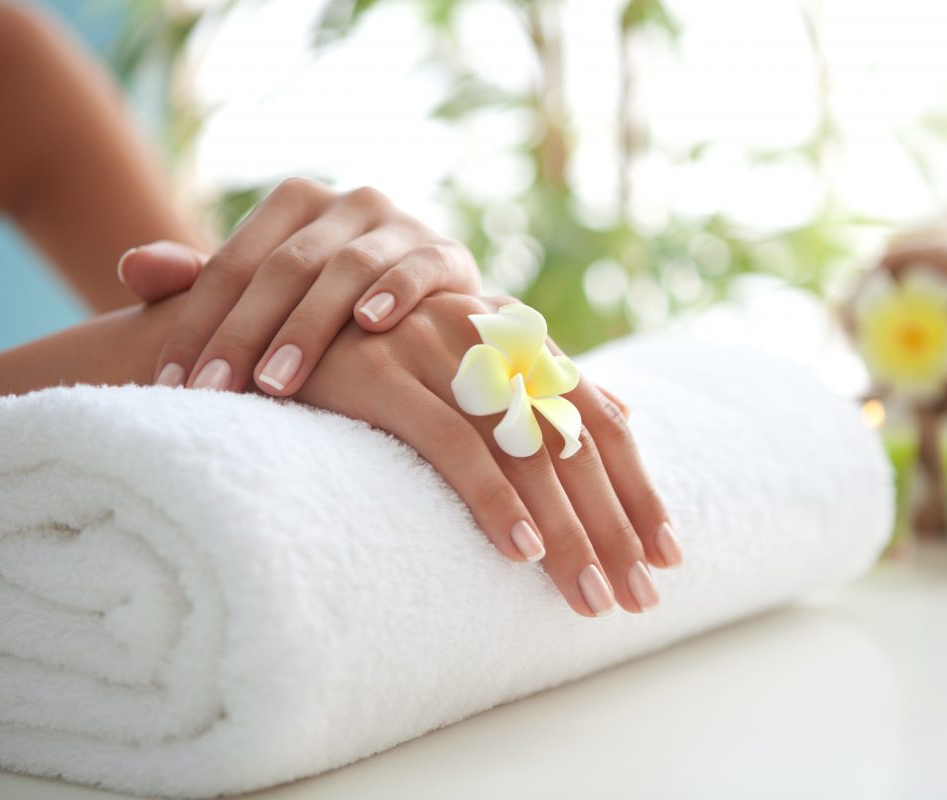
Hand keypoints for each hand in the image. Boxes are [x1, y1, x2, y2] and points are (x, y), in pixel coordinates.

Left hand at [118, 178, 480, 393]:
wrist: (433, 301)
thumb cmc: (333, 304)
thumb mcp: (266, 291)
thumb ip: (200, 279)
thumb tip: (130, 269)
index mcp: (293, 203)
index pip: (234, 264)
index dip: (199, 324)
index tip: (172, 388)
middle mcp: (346, 202)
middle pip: (284, 269)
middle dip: (244, 335)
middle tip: (213, 395)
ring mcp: (400, 223)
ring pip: (346, 270)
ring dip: (309, 327)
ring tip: (276, 383)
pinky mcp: (448, 252)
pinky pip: (420, 267)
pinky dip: (397, 291)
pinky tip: (372, 325)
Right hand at [294, 292, 681, 616]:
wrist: (277, 322)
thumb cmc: (382, 353)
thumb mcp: (472, 361)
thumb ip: (546, 385)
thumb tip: (624, 413)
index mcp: (517, 344)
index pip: (598, 422)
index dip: (637, 487)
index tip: (668, 552)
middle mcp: (490, 343)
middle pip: (573, 445)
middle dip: (614, 527)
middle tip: (640, 597)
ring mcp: (437, 354)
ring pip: (525, 453)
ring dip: (565, 532)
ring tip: (591, 597)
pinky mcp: (382, 376)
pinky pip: (452, 446)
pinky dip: (492, 500)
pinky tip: (520, 553)